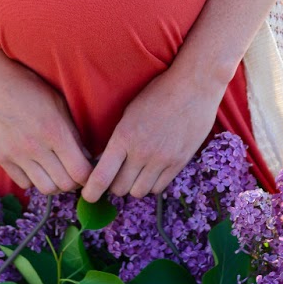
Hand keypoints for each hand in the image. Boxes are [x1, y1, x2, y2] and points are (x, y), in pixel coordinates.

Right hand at [0, 50, 93, 195]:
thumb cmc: (27, 85)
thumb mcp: (58, 102)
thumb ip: (73, 132)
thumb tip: (86, 156)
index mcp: (55, 131)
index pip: (80, 172)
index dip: (89, 174)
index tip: (89, 168)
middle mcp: (36, 147)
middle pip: (65, 185)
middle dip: (75, 180)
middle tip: (74, 169)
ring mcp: (16, 155)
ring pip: (45, 189)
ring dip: (55, 183)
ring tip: (56, 170)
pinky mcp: (1, 158)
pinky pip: (24, 183)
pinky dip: (33, 179)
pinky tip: (36, 165)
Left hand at [80, 61, 226, 203]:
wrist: (193, 87)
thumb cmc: (158, 93)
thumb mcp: (129, 113)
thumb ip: (119, 139)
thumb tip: (106, 162)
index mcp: (124, 137)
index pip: (102, 176)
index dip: (92, 191)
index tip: (88, 196)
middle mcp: (142, 152)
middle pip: (120, 189)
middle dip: (114, 185)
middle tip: (115, 176)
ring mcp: (162, 160)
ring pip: (139, 192)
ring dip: (133, 186)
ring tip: (135, 173)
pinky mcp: (179, 163)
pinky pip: (159, 188)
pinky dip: (151, 184)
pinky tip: (151, 171)